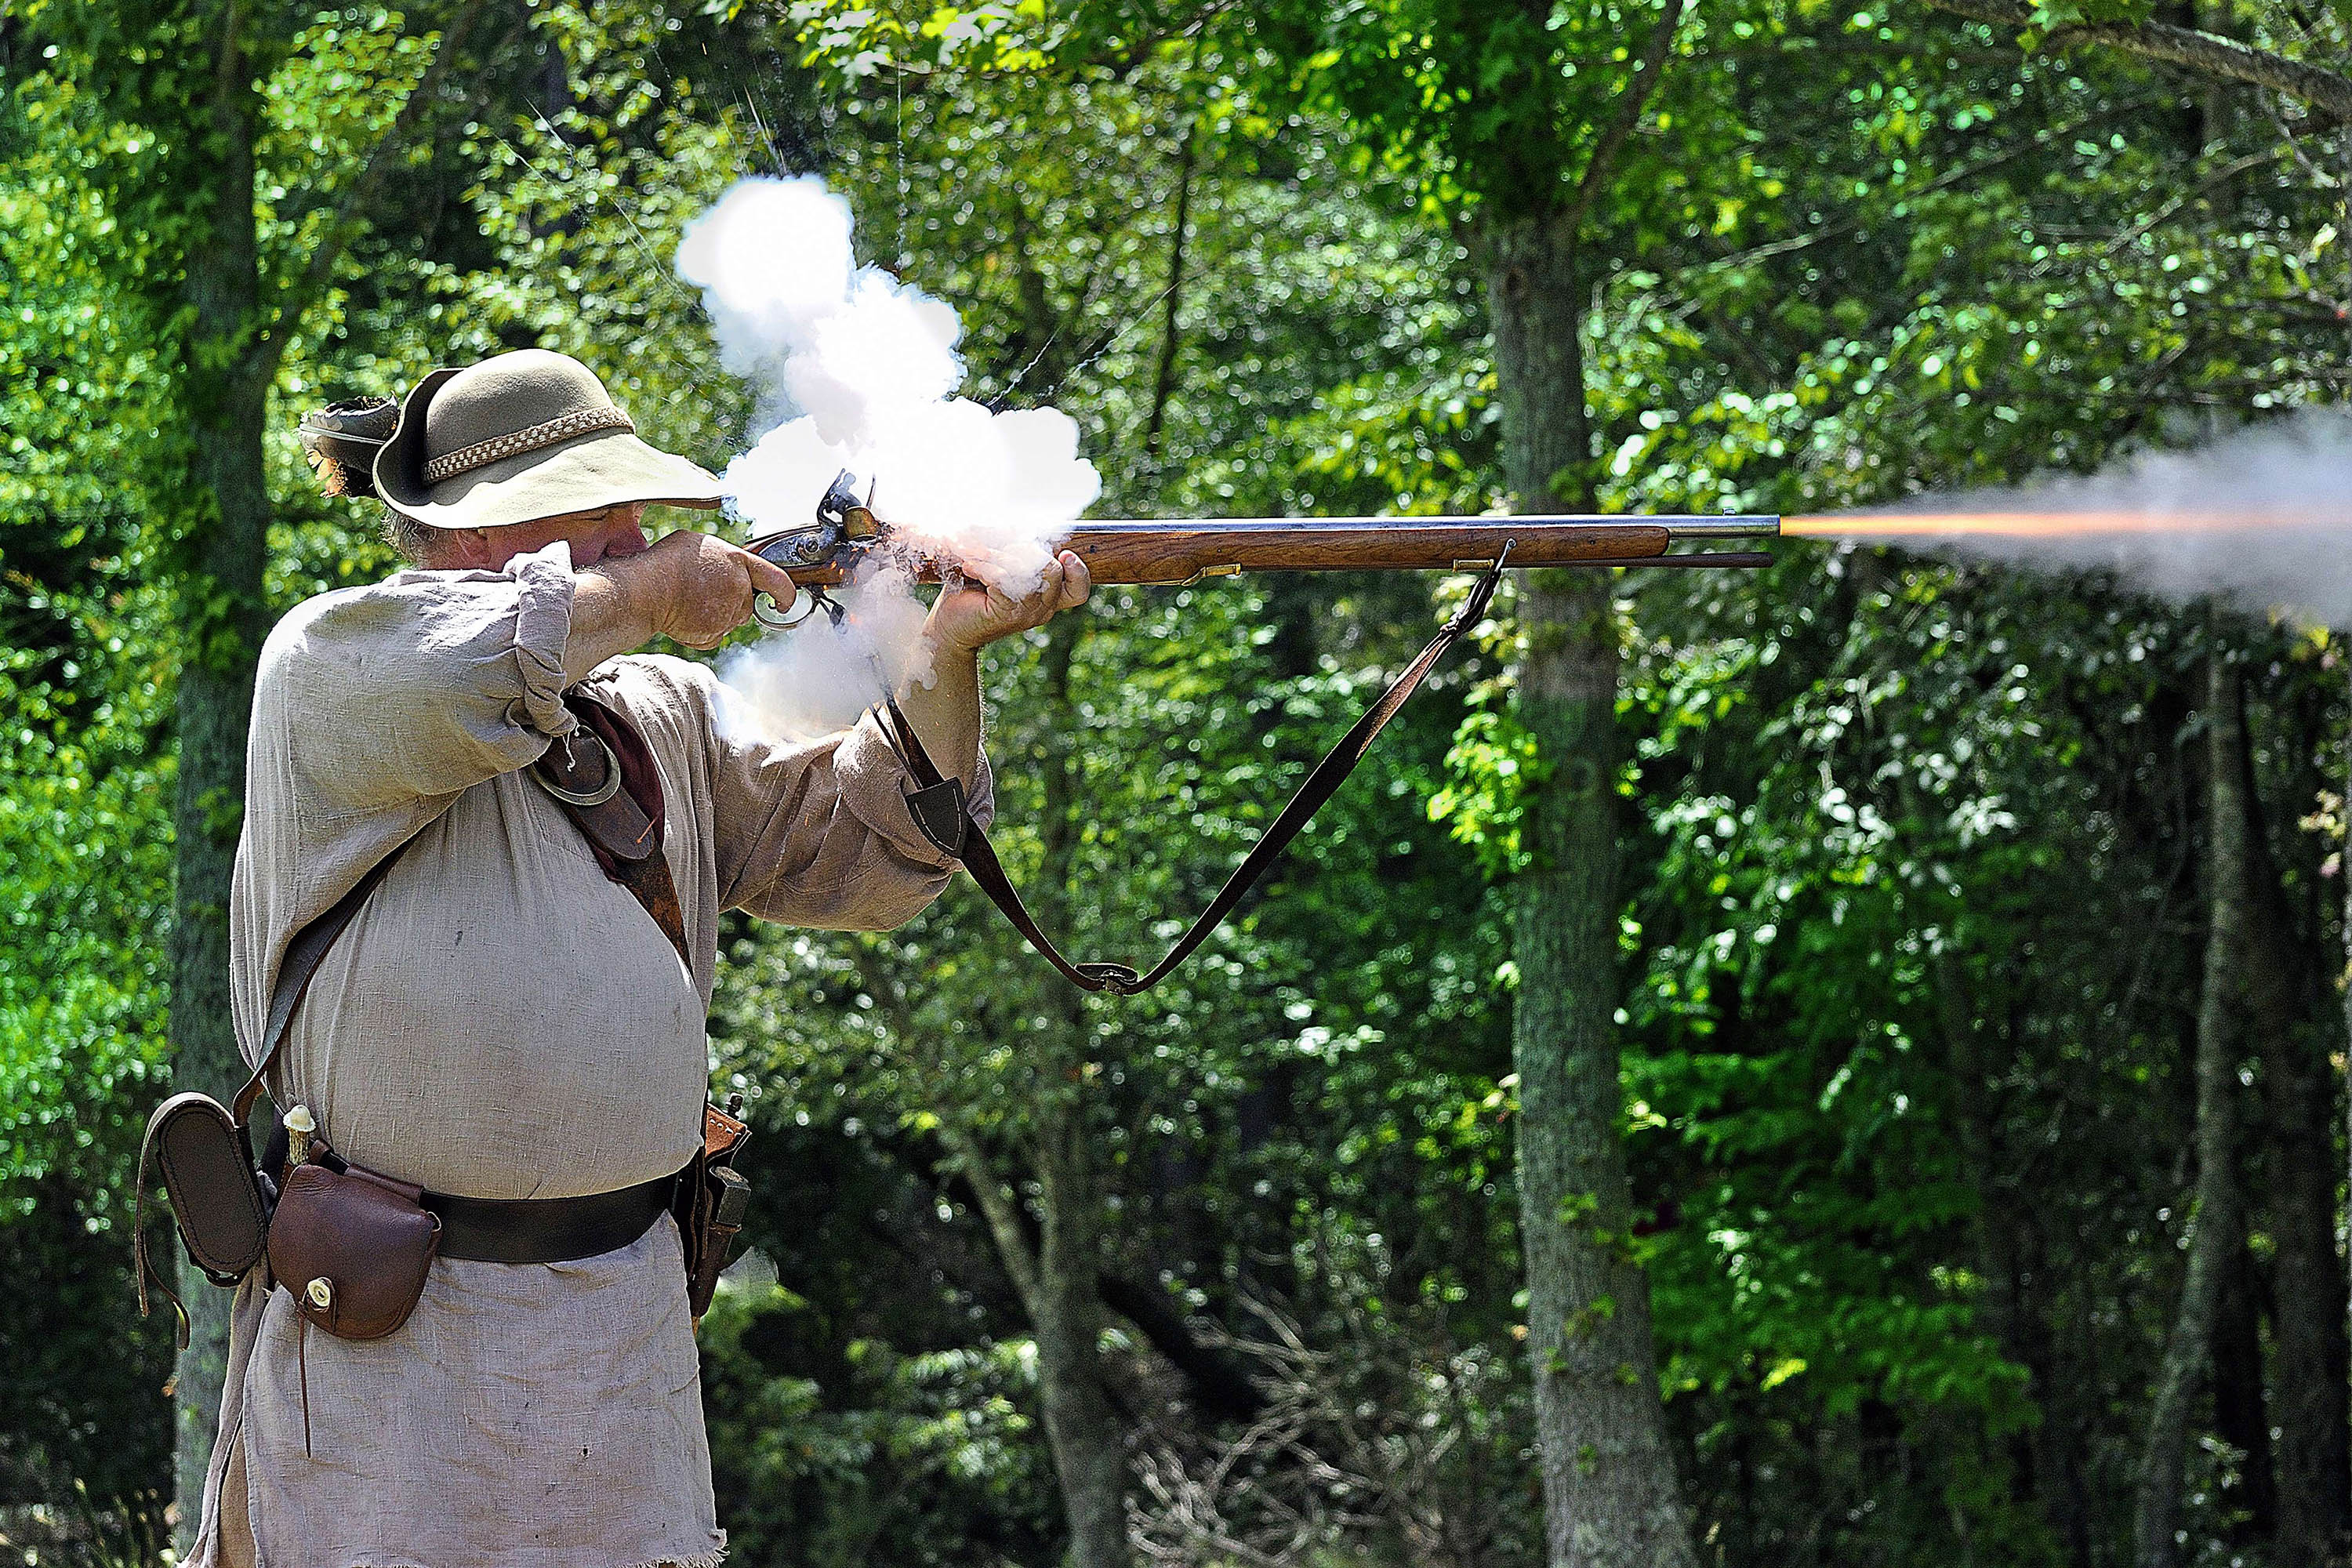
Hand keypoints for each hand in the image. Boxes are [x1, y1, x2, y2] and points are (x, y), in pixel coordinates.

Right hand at [600, 530, 801, 650]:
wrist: (645, 589)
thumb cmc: (666, 562)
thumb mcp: (697, 544)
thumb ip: (723, 558)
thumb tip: (728, 566)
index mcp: (738, 563)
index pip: (777, 580)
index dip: (786, 593)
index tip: (784, 602)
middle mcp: (738, 590)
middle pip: (747, 603)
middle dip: (732, 601)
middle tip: (703, 592)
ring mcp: (727, 615)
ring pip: (730, 619)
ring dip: (716, 614)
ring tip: (688, 601)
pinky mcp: (713, 634)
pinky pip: (714, 635)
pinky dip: (702, 629)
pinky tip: (683, 616)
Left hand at [925, 550, 1091, 653]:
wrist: (949, 628)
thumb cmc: (972, 596)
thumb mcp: (998, 570)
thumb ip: (1014, 555)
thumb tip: (1016, 527)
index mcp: (1046, 599)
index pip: (1078, 590)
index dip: (1079, 571)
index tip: (1065, 554)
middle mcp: (1041, 609)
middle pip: (1053, 571)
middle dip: (1025, 550)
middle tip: (998, 549)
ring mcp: (1026, 614)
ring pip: (1026, 572)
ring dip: (997, 556)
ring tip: (974, 555)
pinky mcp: (1006, 615)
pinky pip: (1003, 580)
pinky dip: (983, 568)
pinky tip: (969, 568)